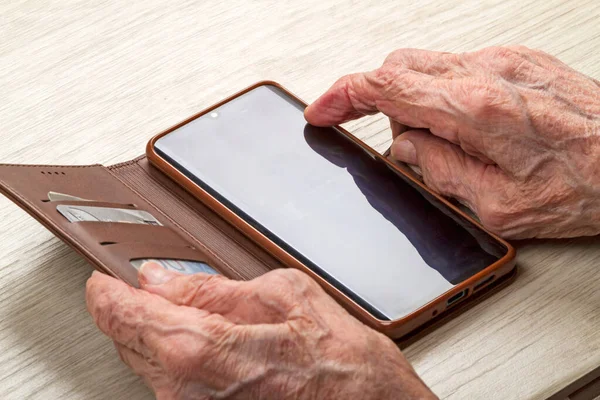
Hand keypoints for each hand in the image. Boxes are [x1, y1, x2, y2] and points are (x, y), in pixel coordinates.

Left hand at [86, 264, 435, 399]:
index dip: (107, 290)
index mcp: (199, 349)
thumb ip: (213, 287)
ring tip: (191, 308)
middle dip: (135, 306)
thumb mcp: (281, 296)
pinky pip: (171, 382)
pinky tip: (207, 338)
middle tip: (155, 282)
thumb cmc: (340, 362)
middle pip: (127, 339)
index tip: (105, 275)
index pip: (122, 314)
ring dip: (158, 330)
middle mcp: (185, 390)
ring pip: (147, 361)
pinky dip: (176, 354)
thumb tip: (165, 277)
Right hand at [305, 46, 599, 238]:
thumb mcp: (496, 205)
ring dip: (416, 102)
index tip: (321, 111)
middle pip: (400, 66)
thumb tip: (405, 150)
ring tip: (447, 145)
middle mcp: (488, 74)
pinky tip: (467, 131)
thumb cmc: (587, 186)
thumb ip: (437, 171)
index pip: (385, 86)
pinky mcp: (518, 63)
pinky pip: (458, 70)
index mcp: (475, 109)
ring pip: (427, 66)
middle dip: (379, 102)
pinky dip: (444, 96)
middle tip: (397, 143)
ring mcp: (505, 63)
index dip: (342, 96)